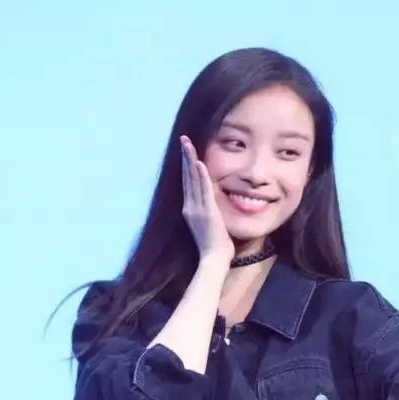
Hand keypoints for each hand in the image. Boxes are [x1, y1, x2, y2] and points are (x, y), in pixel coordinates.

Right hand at [180, 135, 234, 263]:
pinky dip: (201, 176)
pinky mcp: (207, 212)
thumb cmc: (215, 247)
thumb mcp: (210, 226)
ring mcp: (197, 209)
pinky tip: (198, 163)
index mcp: (190, 210)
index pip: (188, 183)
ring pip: (193, 180)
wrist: (214, 259)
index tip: (186, 151)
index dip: (187, 166)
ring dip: (190, 160)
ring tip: (187, 144)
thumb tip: (211, 206)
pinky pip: (203, 190)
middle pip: (187, 177)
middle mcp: (190, 207)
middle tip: (183, 139)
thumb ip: (208, 213)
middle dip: (185, 157)